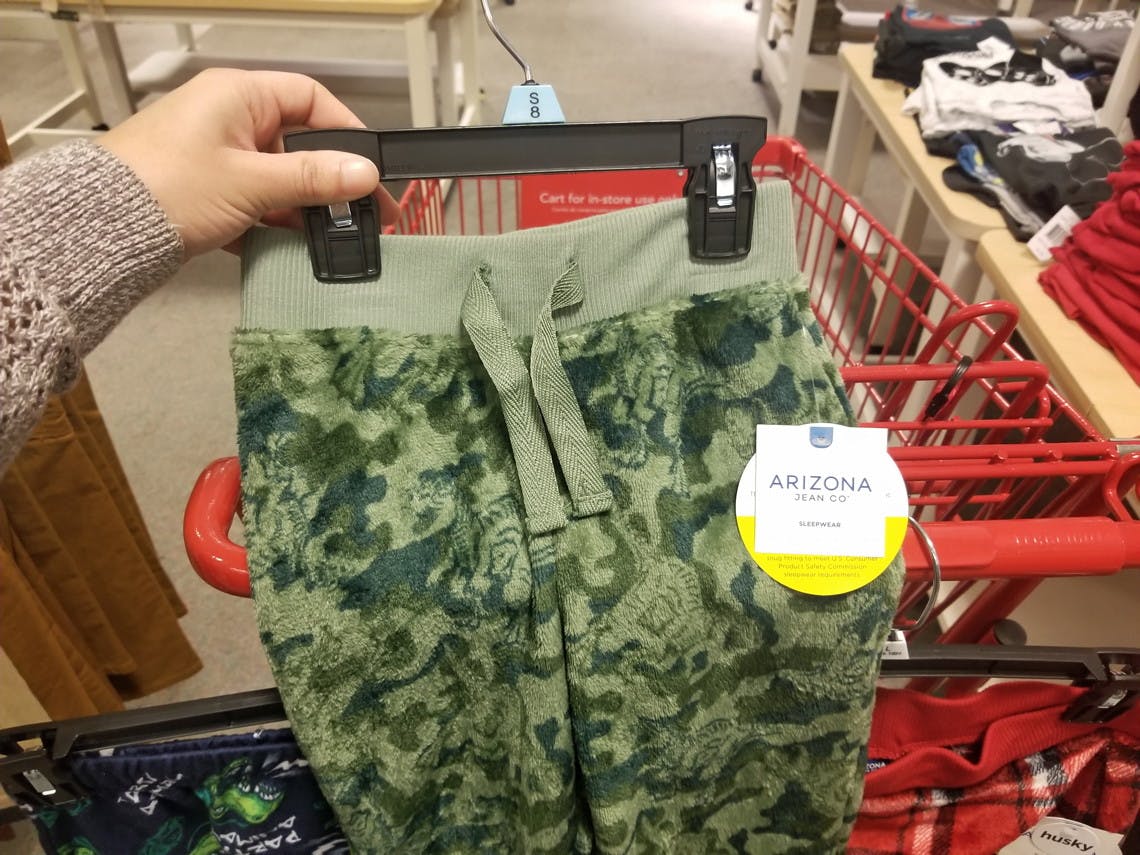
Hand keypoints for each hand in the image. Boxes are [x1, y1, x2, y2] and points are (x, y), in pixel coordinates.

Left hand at [98, 68, 400, 257]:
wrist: (100, 230)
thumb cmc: (165, 188)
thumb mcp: (252, 183)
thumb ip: (312, 178)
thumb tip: (363, 174)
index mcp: (238, 96)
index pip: (310, 99)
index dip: (346, 132)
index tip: (369, 168)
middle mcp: (227, 118)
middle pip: (299, 143)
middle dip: (330, 181)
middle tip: (364, 214)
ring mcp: (215, 155)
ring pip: (279, 177)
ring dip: (304, 207)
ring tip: (332, 238)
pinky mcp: (206, 189)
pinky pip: (256, 200)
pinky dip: (276, 222)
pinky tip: (294, 246)